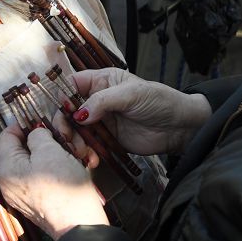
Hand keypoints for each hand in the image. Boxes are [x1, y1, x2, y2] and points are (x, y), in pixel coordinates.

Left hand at [0, 125, 108, 239]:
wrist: (80, 226)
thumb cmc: (63, 188)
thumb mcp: (50, 151)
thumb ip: (38, 135)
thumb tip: (34, 132)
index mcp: (6, 168)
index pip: (7, 135)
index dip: (24, 123)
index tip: (44, 119)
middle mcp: (10, 181)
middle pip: (25, 148)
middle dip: (48, 140)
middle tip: (68, 138)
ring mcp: (24, 192)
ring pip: (39, 160)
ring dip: (60, 152)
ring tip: (79, 154)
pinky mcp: (39, 199)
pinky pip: (47, 175)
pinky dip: (61, 167)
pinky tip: (78, 166)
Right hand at [57, 68, 211, 161]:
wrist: (178, 128)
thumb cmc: (159, 102)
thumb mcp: (131, 94)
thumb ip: (103, 101)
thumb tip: (78, 114)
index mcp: (101, 81)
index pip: (71, 84)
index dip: (63, 96)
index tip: (65, 111)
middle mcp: (97, 100)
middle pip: (68, 110)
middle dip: (64, 125)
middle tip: (68, 138)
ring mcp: (101, 121)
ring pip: (75, 131)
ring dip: (74, 142)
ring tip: (81, 153)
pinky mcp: (106, 140)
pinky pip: (88, 146)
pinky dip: (85, 153)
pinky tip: (91, 159)